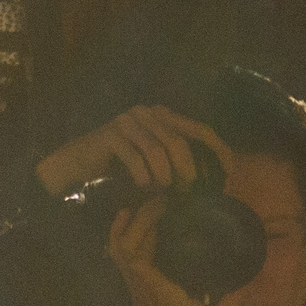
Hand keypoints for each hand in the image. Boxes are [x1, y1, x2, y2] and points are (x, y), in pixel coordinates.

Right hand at [36, 104, 233, 197]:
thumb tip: (212, 178)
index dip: (215, 150)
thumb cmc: (121, 166)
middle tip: (189, 192)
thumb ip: (177, 160)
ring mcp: (126, 121)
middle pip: (177, 141)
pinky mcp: (109, 134)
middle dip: (187, 169)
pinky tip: (144, 186)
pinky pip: (134, 156)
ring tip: (165, 191)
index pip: (198, 129)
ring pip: (157, 149)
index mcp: (161, 115)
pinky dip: (143, 175)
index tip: (226, 175)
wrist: (80, 163)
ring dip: (164, 175)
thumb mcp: (155, 160)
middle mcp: (145, 113)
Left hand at [108, 198, 240, 305]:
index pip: (141, 259)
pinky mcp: (130, 283)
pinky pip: (116, 254)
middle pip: (128, 245)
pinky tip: (126, 216)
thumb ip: (232, 299)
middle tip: (163, 200)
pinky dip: (117, 233)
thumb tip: (250, 276)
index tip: (166, 210)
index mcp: (160, 290)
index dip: (146, 231)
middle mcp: (141, 283)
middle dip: (141, 218)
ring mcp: (133, 282)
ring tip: (148, 204)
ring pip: (118, 247)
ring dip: (129, 223)